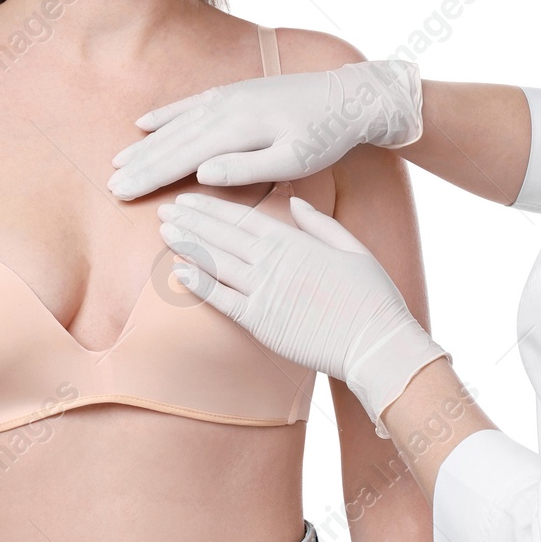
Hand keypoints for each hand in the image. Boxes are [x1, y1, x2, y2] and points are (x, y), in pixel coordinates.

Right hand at [109, 61, 423, 199]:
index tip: (122, 192)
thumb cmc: (326, 135)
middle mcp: (226, 108)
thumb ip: (246, 168)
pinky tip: (146, 122)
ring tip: (118, 159)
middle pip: (173, 141)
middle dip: (140, 164)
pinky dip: (166, 114)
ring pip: (177, 123)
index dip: (149, 176)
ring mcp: (228, 96)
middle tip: (110, 185)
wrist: (349, 96)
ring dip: (146, 142)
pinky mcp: (235, 92)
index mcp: (237, 128)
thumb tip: (200, 173)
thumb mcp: (294, 159)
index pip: (182, 157)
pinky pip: (191, 104)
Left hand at [158, 192, 447, 437]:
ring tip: (165, 231)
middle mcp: (275, 263)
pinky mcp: (262, 323)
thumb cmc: (371, 297)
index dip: (213, 208)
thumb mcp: (353, 248)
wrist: (376, 343)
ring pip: (217, 263)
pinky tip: (178, 272)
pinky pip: (223, 301)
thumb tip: (294, 202)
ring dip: (188, 245)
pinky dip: (199, 285)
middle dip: (192, 220)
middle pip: (224, 236)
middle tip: (165, 209)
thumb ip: (320, 224)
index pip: (245, 218)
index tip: (191, 198)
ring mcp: (265, 293)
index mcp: (296, 242)